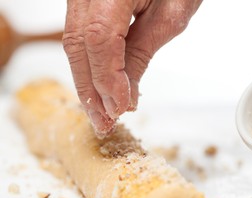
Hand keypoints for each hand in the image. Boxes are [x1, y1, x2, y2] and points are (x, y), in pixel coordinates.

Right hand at [63, 0, 201, 136]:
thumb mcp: (170, 15)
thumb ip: (142, 53)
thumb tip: (125, 96)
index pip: (99, 39)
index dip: (107, 79)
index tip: (120, 107)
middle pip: (77, 46)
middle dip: (91, 90)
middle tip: (105, 123)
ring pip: (73, 45)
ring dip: (87, 84)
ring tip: (101, 114)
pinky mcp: (83, 3)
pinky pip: (78, 38)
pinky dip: (89, 68)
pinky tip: (98, 89)